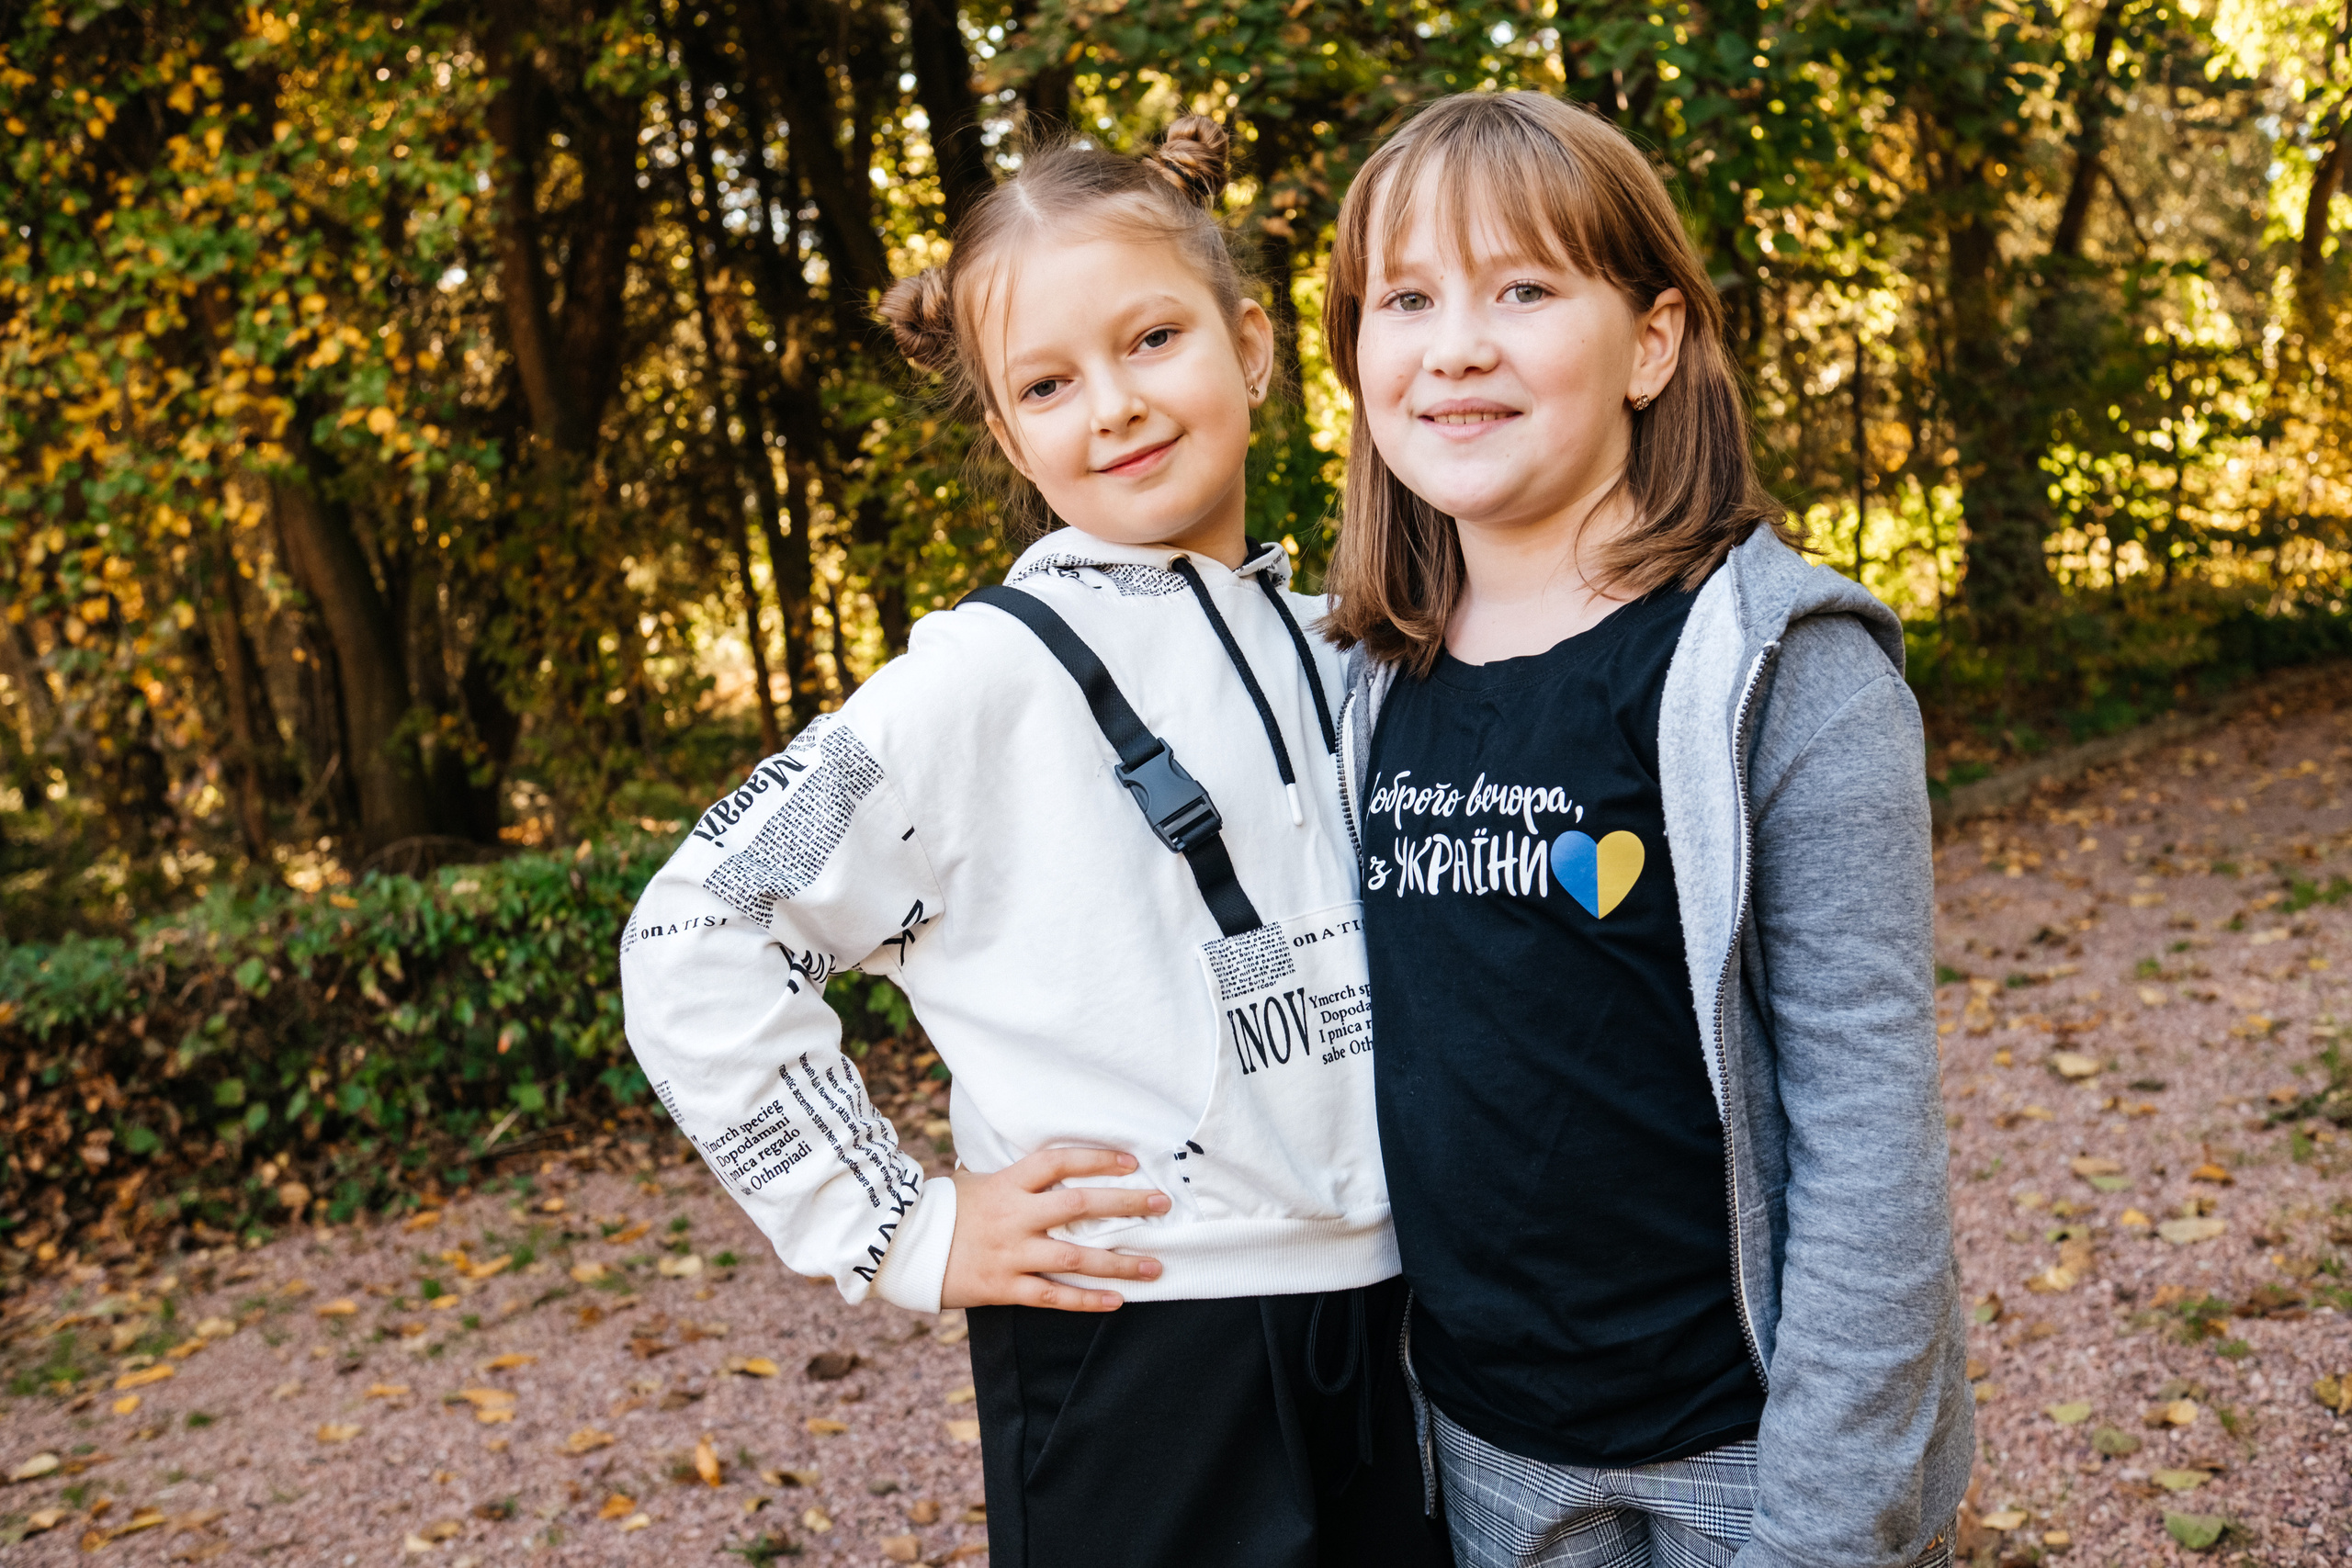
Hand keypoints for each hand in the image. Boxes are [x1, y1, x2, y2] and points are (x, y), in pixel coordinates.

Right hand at [938, 1147, 1167, 1311]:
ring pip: (1074, 1257)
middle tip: (1163, 1205)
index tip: (1132, 1162)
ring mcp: (1010, 1254)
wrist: (903, 1248)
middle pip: (1078, 1206)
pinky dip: (1086, 1301)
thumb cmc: (945, 1210)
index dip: (1096, 1159)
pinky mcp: (1003, 1288)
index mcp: (1007, 1184)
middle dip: (1126, 1205)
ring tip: (1155, 1266)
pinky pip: (1053, 1297)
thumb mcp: (976, 1180)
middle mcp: (1014, 1217)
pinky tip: (1117, 1301)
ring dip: (1118, 1262)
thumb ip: (1013, 1175)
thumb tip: (1046, 1164)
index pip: (1059, 1163)